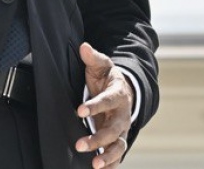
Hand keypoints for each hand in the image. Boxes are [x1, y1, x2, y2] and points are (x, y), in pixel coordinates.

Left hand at [74, 42, 133, 168]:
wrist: (124, 91)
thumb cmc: (108, 79)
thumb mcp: (101, 66)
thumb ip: (93, 58)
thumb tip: (83, 47)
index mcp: (118, 95)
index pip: (107, 101)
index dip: (94, 106)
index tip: (79, 110)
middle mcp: (123, 115)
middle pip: (114, 129)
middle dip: (98, 138)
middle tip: (80, 144)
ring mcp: (122, 130)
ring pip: (118, 145)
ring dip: (107, 156)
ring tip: (94, 164)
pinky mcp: (118, 140)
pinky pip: (118, 156)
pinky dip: (111, 165)